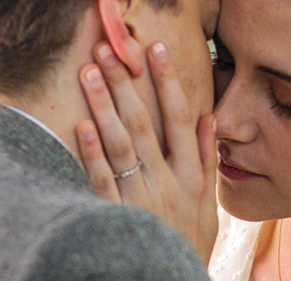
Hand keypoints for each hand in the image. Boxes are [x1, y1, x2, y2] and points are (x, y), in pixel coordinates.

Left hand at [75, 42, 217, 263]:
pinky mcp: (115, 215)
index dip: (167, 82)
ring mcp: (140, 198)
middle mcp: (166, 182)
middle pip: (144, 124)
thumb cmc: (188, 242)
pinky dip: (92, 152)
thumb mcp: (208, 205)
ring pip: (121, 145)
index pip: (180, 119)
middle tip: (107, 49)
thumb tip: (208, 119)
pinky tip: (81, 124)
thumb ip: (207, 160)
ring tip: (89, 73)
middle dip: (125, 84)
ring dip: (104, 106)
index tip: (155, 48)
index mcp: (191, 176)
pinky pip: (102, 180)